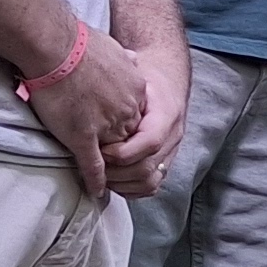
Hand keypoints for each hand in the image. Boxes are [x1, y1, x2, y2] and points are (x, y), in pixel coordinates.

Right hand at [24, 23, 147, 198]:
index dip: (127, 129)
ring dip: (111, 170)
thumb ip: (126, 59)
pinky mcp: (83, 137)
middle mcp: (126, 111)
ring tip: (108, 181)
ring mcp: (106, 127)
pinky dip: (95, 181)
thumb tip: (134, 57)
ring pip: (114, 156)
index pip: (138, 119)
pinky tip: (96, 191)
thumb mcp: (116, 47)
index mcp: (136, 91)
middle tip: (117, 163)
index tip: (120, 135)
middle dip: (123, 152)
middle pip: (129, 139)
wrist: (57, 46)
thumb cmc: (80, 42)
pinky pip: (93, 166)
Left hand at [101, 37, 188, 199]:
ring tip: (102, 175)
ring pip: (151, 181)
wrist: (167, 83)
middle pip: (148, 167)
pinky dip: (131, 189)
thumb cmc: (145, 80)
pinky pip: (152, 186)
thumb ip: (119, 88)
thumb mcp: (134, 77)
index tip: (100, 151)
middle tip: (95, 166)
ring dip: (122, 183)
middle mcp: (173, 136)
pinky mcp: (165, 162)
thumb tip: (92, 91)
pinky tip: (114, 181)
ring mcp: (171, 152)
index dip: (123, 152)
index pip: (150, 141)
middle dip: (117, 171)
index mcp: (167, 114)